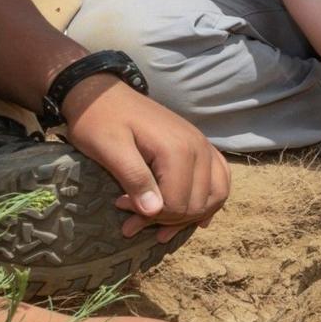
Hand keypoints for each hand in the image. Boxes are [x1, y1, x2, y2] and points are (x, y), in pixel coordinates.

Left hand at [61, 78, 231, 238]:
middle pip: (195, 203)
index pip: (177, 203)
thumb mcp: (108, 149)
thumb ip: (134, 178)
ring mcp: (202, 145)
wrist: (102, 94)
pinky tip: (199, 217)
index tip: (121, 209)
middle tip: (132, 222)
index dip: (150, 216)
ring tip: (161, 228)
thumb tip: (155, 212)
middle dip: (166, 220)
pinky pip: (221, 178)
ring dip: (190, 216)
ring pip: (214, 195)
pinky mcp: (200, 146)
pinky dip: (211, 200)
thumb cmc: (99, 121)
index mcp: (177, 149)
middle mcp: (198, 147)